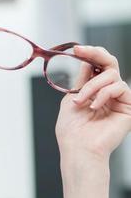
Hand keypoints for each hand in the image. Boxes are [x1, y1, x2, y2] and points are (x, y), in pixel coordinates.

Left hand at [55, 45, 130, 159]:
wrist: (78, 149)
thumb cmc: (72, 131)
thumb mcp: (72, 98)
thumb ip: (81, 80)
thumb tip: (87, 61)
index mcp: (94, 91)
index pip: (96, 67)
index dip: (89, 55)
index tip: (76, 49)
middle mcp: (108, 93)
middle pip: (109, 63)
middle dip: (95, 54)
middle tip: (82, 50)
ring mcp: (120, 99)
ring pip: (110, 76)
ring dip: (91, 86)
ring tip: (80, 101)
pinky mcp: (129, 106)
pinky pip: (118, 87)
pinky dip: (103, 94)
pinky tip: (94, 106)